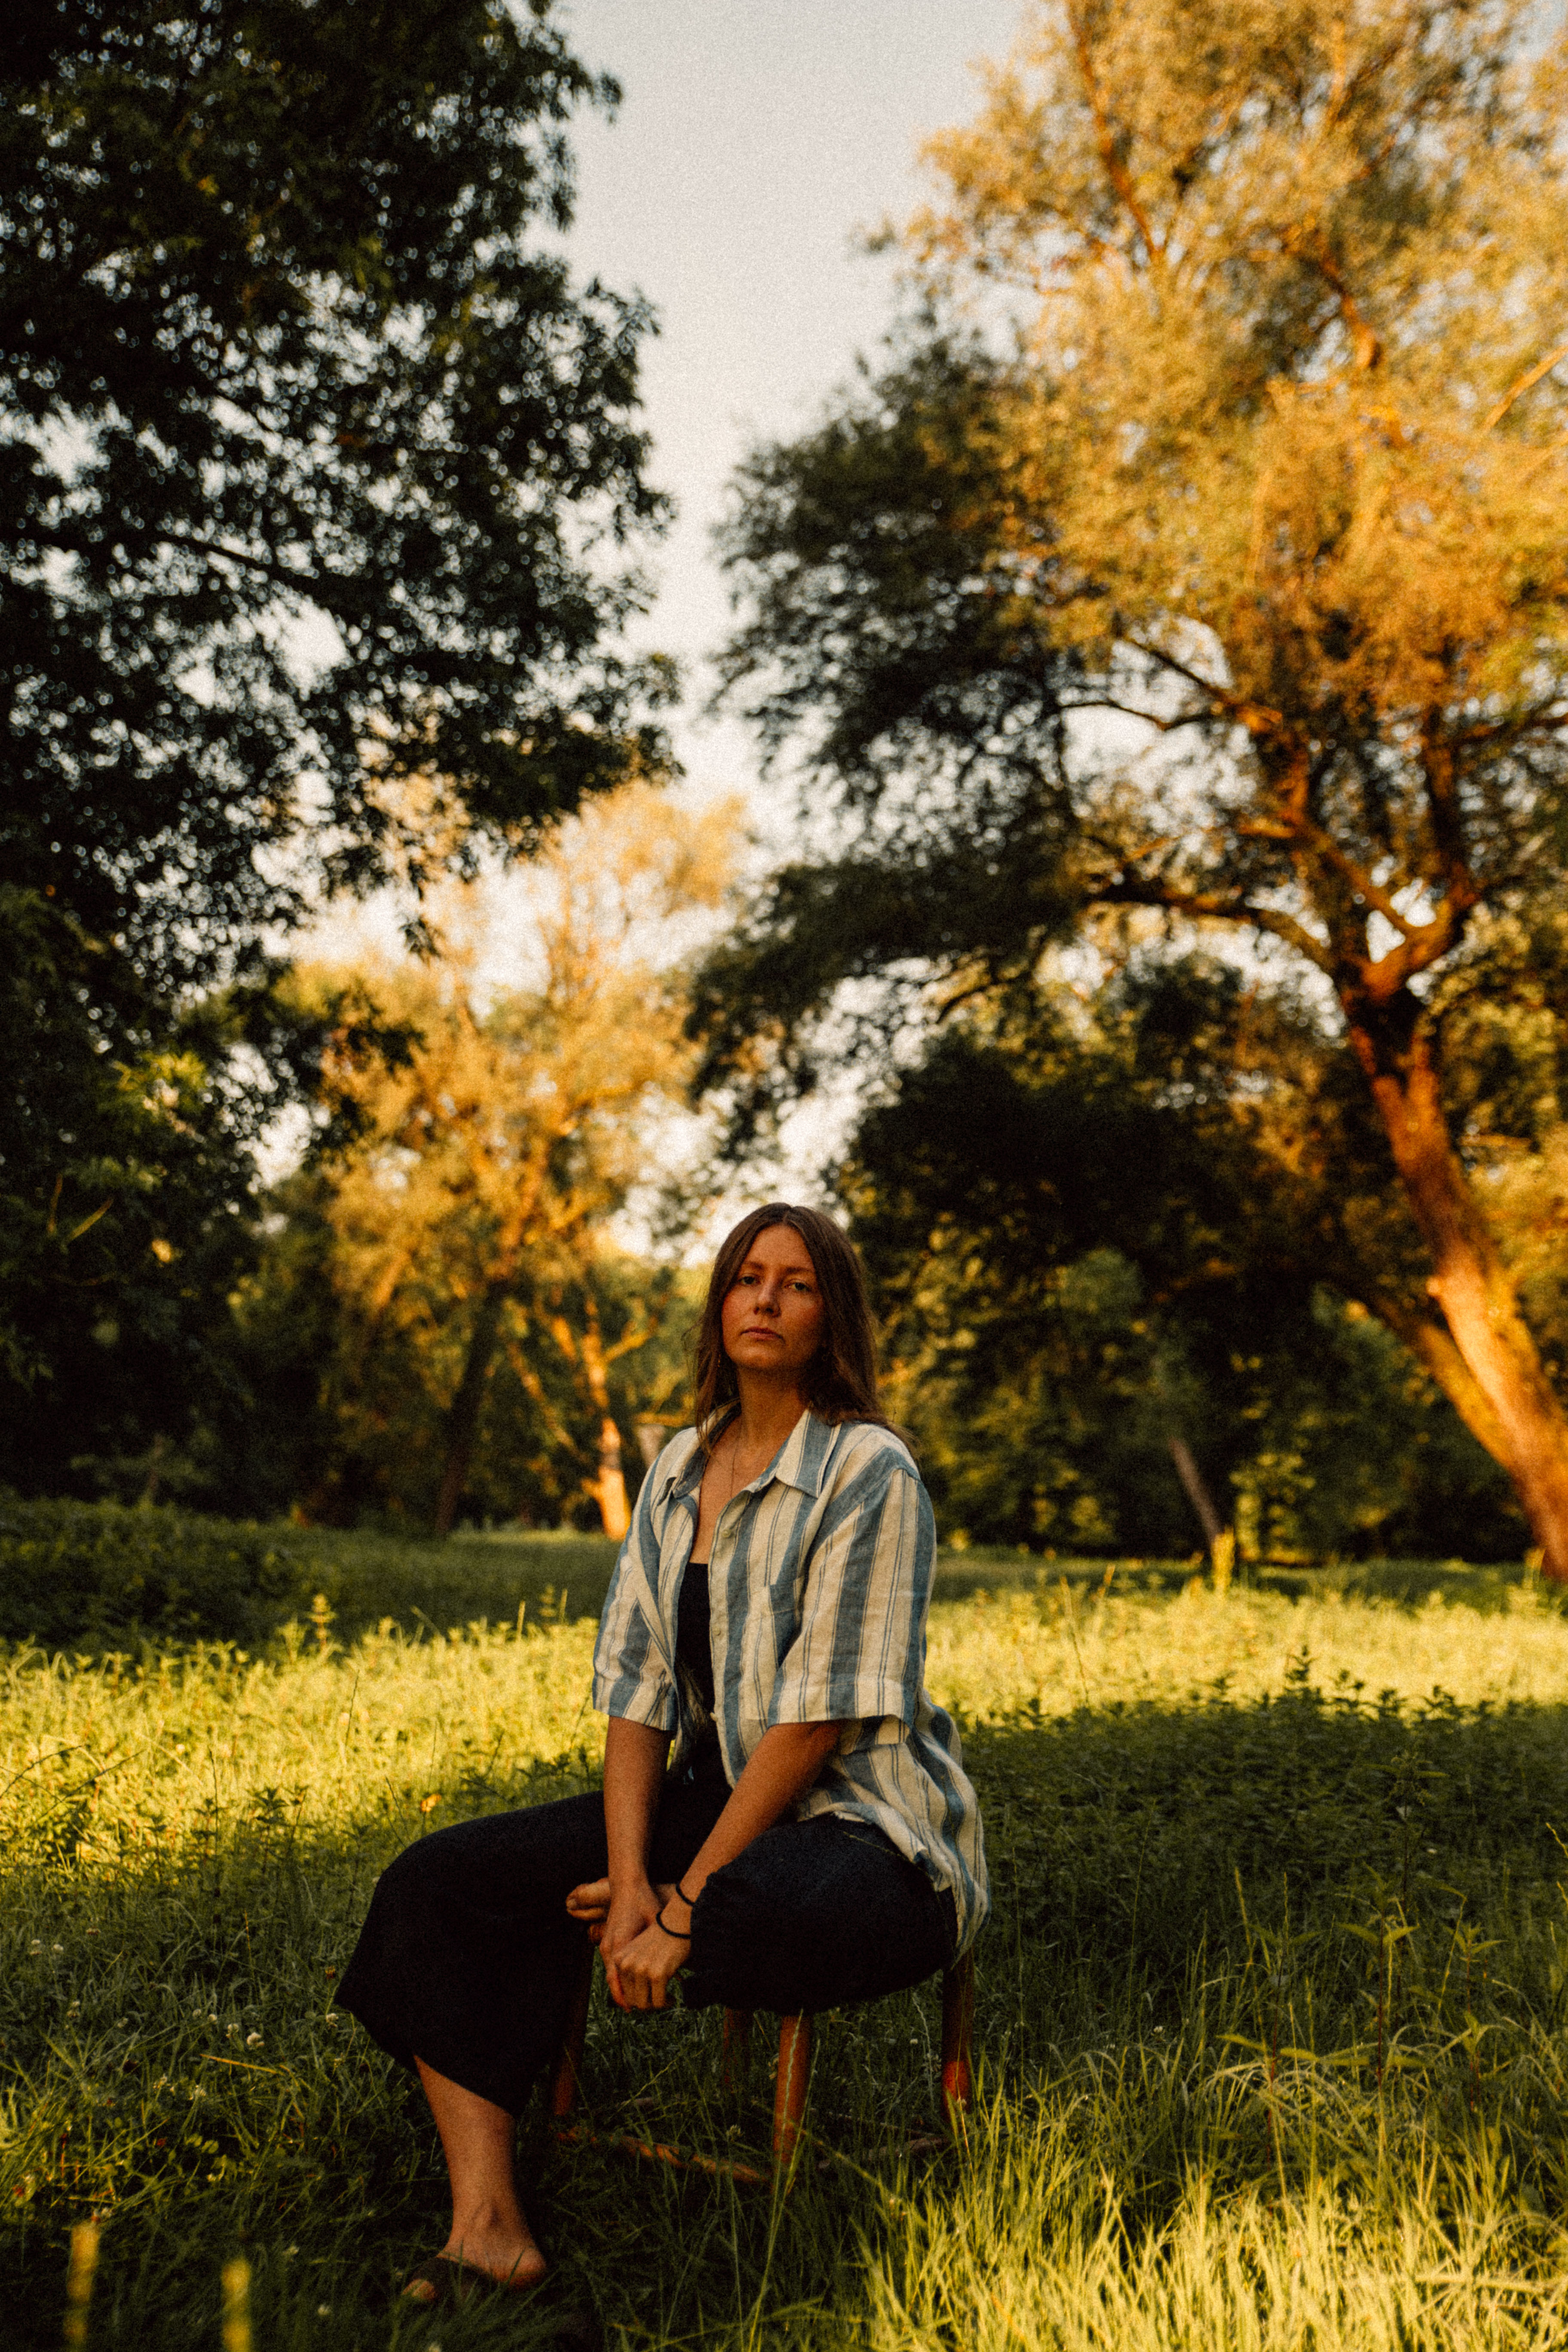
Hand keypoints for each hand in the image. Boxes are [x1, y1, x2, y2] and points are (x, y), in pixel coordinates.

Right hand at [566, 1877, 685, 2005]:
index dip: (633, 1999)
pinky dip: (622, 1980)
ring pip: (613, 1980)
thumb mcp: (656, 1922)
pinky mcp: (607, 1943)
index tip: (646, 2009)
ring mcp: (606, 1946)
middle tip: (650, 2007)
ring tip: (644, 2002)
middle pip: (616, 1986)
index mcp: (621, 1946)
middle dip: (632, 1999)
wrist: (627, 1886)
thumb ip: (662, 1947)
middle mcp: (610, 1949)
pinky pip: (612, 1970)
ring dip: (627, 1992)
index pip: (621, 1983)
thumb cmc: (644, 1902)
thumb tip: (678, 1972)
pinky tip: (635, 1985)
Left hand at [604, 1894, 689, 2010]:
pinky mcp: (657, 1975)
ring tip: (667, 1998)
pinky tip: (672, 1997)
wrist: (677, 1921)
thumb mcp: (638, 1951)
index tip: (648, 1998)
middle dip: (647, 2004)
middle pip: (632, 2001)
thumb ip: (632, 1971)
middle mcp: (626, 1965)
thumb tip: (631, 2002)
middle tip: (660, 1999)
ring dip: (657, 2005)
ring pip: (645, 2005)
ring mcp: (641, 1970)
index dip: (636, 1999)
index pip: (622, 1992)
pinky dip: (667, 2002)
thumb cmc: (662, 1937)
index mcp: (619, 1959)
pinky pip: (659, 2002)